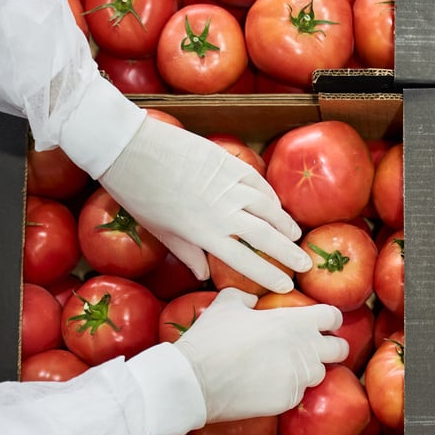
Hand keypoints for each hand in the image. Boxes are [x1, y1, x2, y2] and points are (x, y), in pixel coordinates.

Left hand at [99, 118, 309, 291]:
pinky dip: (270, 196)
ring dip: (285, 223)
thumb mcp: (160, 231)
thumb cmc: (137, 194)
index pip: (245, 261)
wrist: (129, 148)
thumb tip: (203, 275)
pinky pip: (257, 182)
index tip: (285, 285)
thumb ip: (187, 253)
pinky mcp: (227, 162)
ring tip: (295, 235)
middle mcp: (222, 211)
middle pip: (266, 235)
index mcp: (203, 232)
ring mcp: (228, 184)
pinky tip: (276, 204)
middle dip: (289, 252)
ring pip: (268, 207)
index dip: (268, 275)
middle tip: (305, 263)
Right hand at [173, 288, 348, 422]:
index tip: (322, 324)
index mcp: (295, 321)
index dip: (330, 319)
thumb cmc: (211, 338)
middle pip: (340, 349)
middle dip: (331, 347)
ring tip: (285, 367)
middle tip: (313, 348)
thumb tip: (251, 300)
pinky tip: (268, 385)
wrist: (195, 379)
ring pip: (320, 373)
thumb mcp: (226, 305)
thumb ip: (245, 297)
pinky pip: (299, 393)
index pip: (333, 316)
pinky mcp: (288, 399)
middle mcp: (305, 349)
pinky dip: (288, 388)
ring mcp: (299, 377)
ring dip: (308, 370)